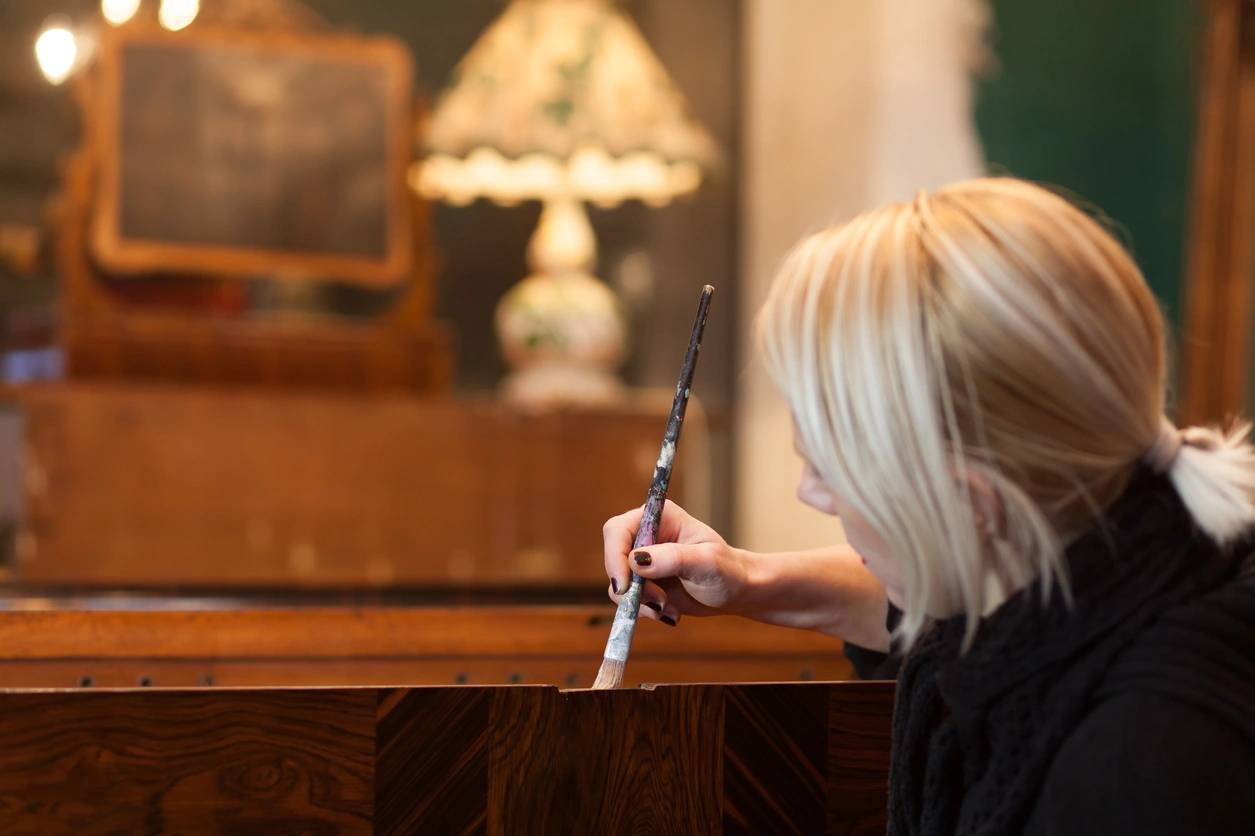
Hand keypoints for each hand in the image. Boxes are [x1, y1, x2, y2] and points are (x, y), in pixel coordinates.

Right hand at [602, 500, 750, 625]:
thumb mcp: (706, 563)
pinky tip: (670, 612)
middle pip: (614, 557)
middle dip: (630, 586)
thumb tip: (636, 560)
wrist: (735, 592)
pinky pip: (627, 600)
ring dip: (640, 602)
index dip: (615, 555)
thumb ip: (673, 558)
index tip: (625, 585)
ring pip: (618, 583)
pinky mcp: (642, 583)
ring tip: (668, 607)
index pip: (618, 529)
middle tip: (657, 601)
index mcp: (659, 517)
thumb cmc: (728, 570)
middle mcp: (645, 535)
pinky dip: (644, 610)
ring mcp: (642, 561)